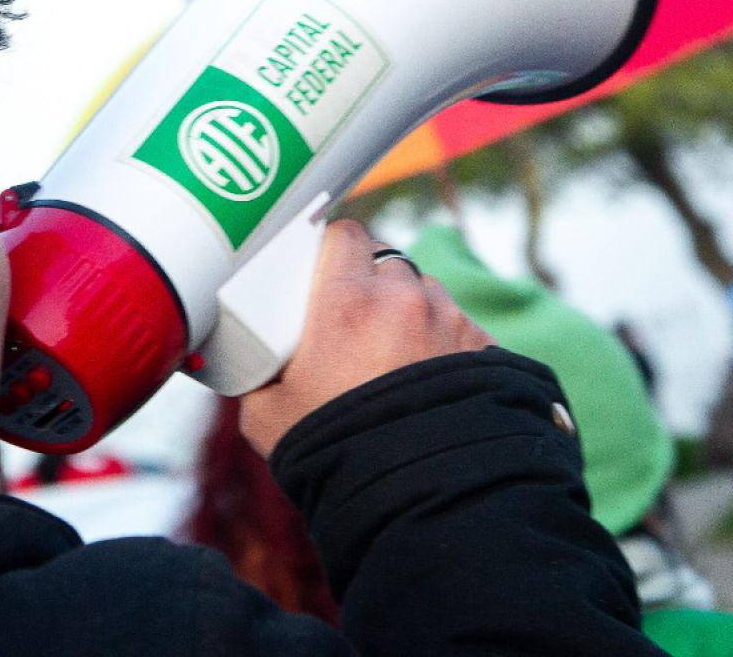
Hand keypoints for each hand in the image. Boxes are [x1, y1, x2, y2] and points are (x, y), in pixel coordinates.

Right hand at [239, 220, 494, 456]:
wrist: (415, 498)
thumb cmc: (334, 454)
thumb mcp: (266, 417)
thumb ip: (256, 379)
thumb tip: (249, 369)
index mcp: (345, 302)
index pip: (344, 234)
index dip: (334, 244)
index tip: (325, 264)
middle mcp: (402, 299)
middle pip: (387, 261)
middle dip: (371, 280)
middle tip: (355, 315)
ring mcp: (449, 321)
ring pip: (426, 292)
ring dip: (410, 310)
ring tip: (395, 354)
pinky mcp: (483, 348)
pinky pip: (460, 328)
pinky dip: (444, 344)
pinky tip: (430, 379)